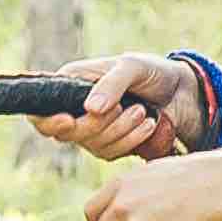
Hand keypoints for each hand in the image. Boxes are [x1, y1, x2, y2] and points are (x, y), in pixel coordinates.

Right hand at [38, 49, 209, 162]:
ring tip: (143, 112)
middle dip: (99, 124)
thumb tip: (90, 109)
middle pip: (68, 133)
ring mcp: (91, 129)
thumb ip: (111, 84)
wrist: (181, 92)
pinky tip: (149, 126)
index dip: (47, 121)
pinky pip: (110, 153)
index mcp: (70, 84)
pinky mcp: (110, 145)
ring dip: (120, 131)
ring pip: (91, 145)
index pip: (40, 111)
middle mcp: (75, 108)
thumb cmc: (152, 71)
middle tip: (127, 107)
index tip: (69, 121)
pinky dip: (130, 141)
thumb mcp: (132, 67)